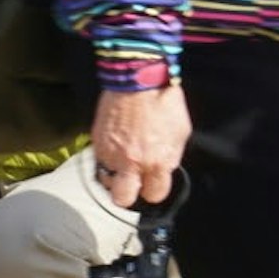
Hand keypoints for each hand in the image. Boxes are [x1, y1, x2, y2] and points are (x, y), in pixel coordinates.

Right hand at [89, 81, 190, 207]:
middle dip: (128, 194)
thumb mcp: (181, 131)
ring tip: (123, 163)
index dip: (155, 189)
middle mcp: (131, 163)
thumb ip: (172, 155)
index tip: (154, 182)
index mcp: (157, 162)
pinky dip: (108, 157)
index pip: (155, 195)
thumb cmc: (164, 102)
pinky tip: (117, 144)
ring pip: (107, 180)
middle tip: (133, 182)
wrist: (137, 79)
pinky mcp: (97, 141)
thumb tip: (166, 167)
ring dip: (115, 175)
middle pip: (122, 199)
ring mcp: (110, 153)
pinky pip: (100, 160)